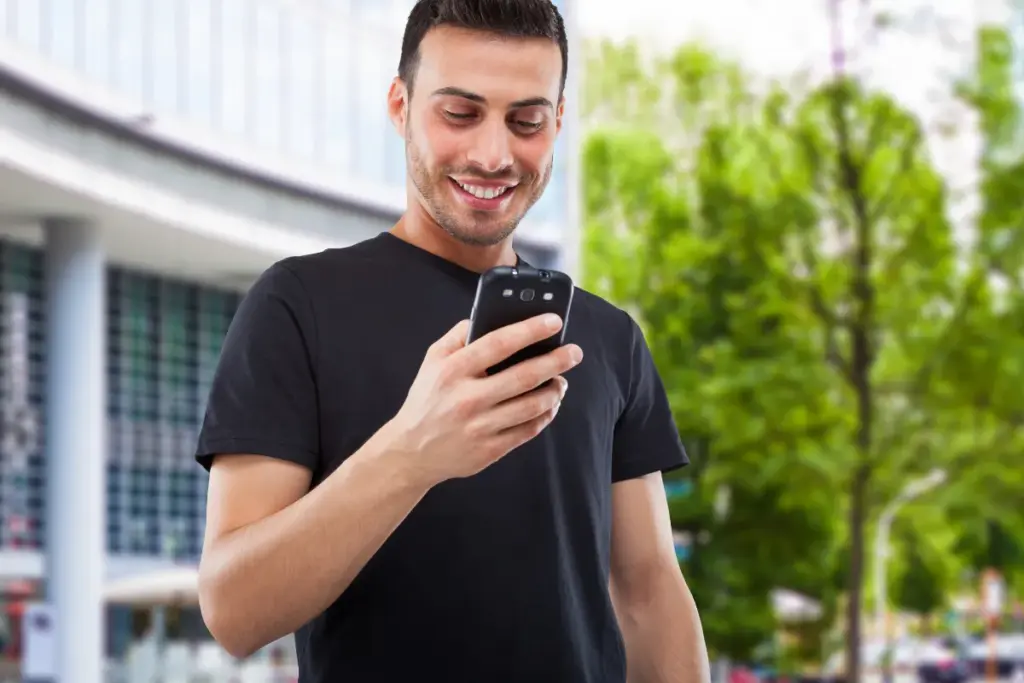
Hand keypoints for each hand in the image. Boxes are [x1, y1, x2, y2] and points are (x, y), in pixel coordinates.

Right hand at [384, 314, 582, 486]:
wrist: (411, 452)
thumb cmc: (427, 399)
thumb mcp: (432, 361)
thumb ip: (458, 335)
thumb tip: (489, 315)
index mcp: (453, 370)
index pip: (499, 343)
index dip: (530, 330)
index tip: (554, 321)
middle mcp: (467, 398)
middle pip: (524, 376)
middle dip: (556, 361)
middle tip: (574, 352)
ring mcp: (479, 427)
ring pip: (532, 406)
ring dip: (554, 391)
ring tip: (561, 381)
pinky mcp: (490, 450)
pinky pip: (528, 430)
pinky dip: (545, 415)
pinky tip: (550, 404)